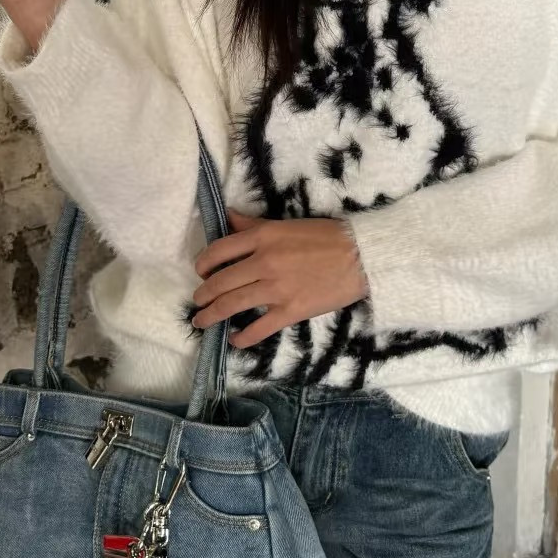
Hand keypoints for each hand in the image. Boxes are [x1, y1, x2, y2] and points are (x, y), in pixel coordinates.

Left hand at [192, 210, 369, 348]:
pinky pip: (258, 329)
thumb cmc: (325, 236)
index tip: (200, 272)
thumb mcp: (286, 224)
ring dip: (211, 316)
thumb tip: (228, 216)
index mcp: (262, 237)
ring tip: (202, 322)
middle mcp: (263, 262)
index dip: (203, 264)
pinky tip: (235, 340)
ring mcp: (276, 289)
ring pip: (232, 305)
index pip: (219, 250)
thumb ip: (255, 225)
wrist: (360, 256)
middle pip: (220, 282)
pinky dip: (242, 338)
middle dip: (203, 295)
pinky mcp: (290, 311)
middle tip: (198, 302)